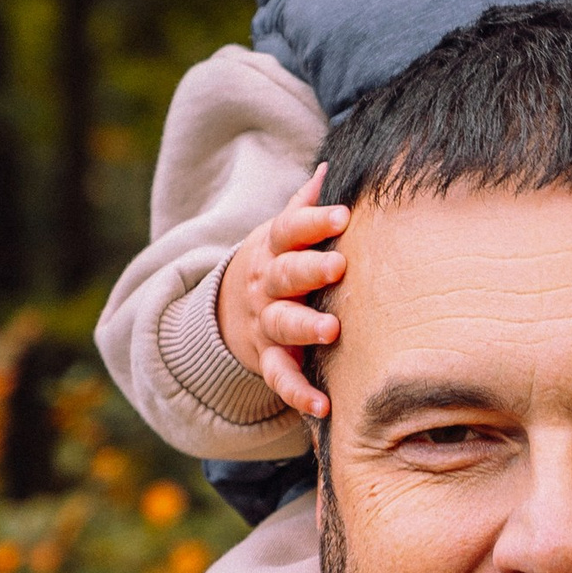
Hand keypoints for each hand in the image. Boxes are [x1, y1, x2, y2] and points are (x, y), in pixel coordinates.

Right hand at [214, 165, 349, 421]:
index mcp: (273, 250)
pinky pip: (281, 378)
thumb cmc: (275, 264)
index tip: (343, 214)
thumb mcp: (280, 232)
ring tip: (331, 331)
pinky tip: (324, 406)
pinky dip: (300, 393)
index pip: (290, 229)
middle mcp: (267, 286)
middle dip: (310, 270)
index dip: (314, 221)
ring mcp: (266, 324)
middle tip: (339, 267)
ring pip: (282, 325)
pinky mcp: (268, 360)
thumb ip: (304, 205)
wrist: (229, 310)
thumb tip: (330, 166)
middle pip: (285, 275)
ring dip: (305, 327)